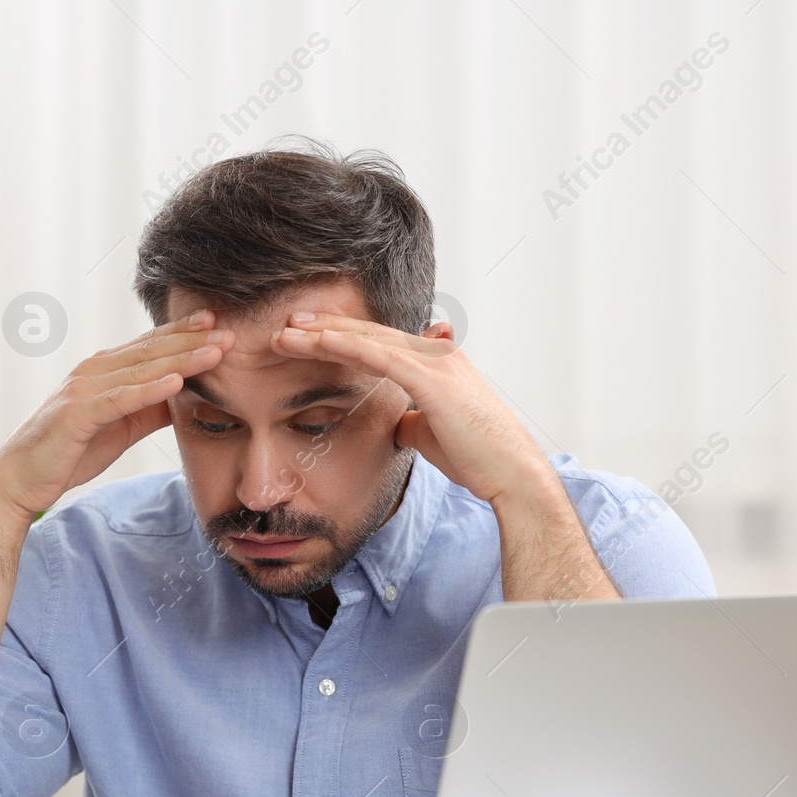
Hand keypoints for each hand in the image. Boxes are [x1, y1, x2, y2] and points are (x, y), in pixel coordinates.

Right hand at [0, 310, 228, 519]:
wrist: (22, 477)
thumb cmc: (71, 450)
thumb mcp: (122, 426)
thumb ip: (151, 408)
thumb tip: (189, 396)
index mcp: (105, 370)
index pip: (151, 346)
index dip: (185, 333)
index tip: (218, 322)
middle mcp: (94, 370)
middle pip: (152, 351)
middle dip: (192, 340)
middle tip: (230, 331)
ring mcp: (84, 389)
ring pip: (141, 370)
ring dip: (181, 360)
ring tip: (215, 353)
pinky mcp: (77, 414)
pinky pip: (119, 399)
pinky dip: (149, 390)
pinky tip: (176, 383)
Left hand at [272, 312, 550, 506]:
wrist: (510, 473)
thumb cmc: (477, 457)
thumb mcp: (432, 433)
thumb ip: (412, 418)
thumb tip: (396, 421)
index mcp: (435, 363)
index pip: (379, 344)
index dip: (341, 338)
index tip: (306, 338)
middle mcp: (435, 353)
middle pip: (369, 334)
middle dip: (324, 327)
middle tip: (286, 323)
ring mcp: (434, 362)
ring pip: (368, 340)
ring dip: (323, 334)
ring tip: (286, 333)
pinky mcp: (431, 379)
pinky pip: (380, 356)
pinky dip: (346, 346)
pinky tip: (318, 341)